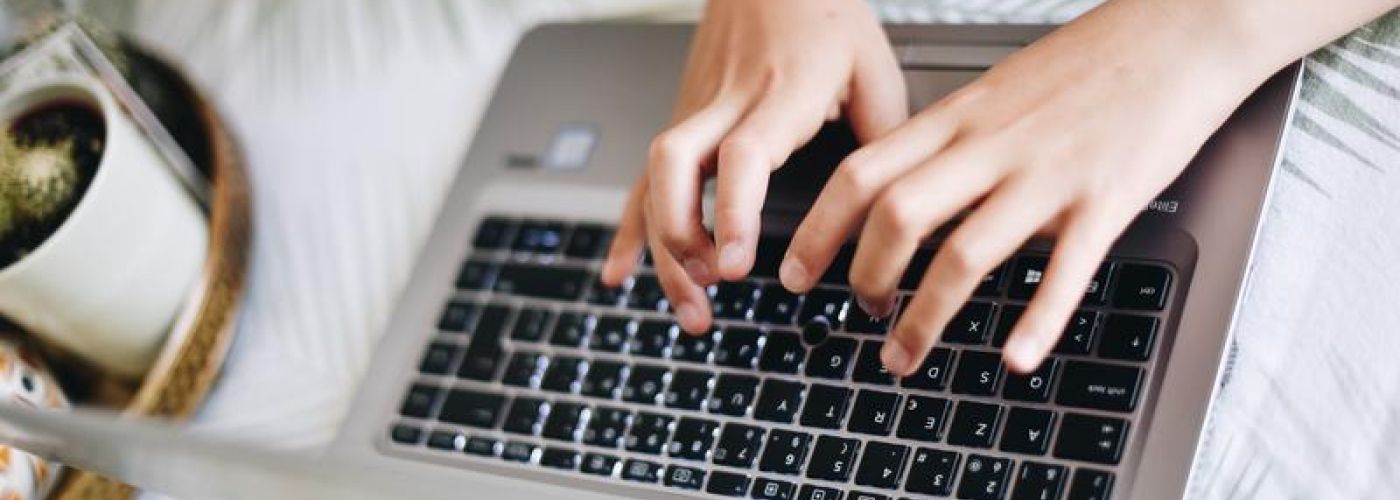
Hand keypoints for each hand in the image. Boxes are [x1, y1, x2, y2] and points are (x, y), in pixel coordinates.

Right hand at [600, 0, 905, 332]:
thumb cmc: (824, 12)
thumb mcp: (872, 64)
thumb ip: (883, 136)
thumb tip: (897, 206)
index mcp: (781, 92)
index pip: (742, 155)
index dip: (734, 214)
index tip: (739, 264)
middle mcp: (727, 101)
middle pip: (678, 169)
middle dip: (684, 238)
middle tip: (713, 287)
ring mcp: (696, 109)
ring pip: (655, 179)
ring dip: (662, 249)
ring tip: (691, 305)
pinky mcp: (682, 117)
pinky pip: (642, 177)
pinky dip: (628, 229)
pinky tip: (619, 272)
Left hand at [780, 0, 1272, 374]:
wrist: (1179, 29)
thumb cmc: (1088, 64)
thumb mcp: (995, 93)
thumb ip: (948, 143)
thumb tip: (898, 193)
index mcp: (959, 119)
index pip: (861, 173)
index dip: (817, 229)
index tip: (794, 274)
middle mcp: (991, 146)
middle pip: (898, 216)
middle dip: (864, 278)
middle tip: (860, 316)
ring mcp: (1048, 173)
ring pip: (965, 253)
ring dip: (925, 317)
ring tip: (905, 355)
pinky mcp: (1107, 198)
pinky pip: (1066, 270)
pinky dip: (1037, 321)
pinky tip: (1016, 359)